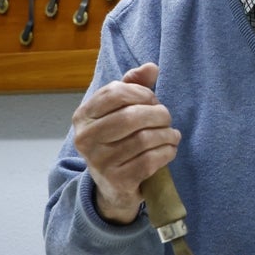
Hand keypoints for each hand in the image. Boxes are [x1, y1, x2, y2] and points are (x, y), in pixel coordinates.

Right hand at [72, 62, 178, 223]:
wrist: (112, 187)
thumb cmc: (118, 140)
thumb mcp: (120, 110)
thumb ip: (133, 85)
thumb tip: (151, 67)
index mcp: (82, 116)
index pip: (115, 93)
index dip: (141, 93)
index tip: (152, 100)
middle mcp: (85, 139)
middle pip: (132, 116)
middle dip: (158, 114)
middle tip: (166, 118)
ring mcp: (99, 162)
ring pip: (144, 139)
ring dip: (167, 134)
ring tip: (172, 134)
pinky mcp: (117, 181)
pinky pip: (150, 160)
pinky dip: (167, 152)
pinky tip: (170, 149)